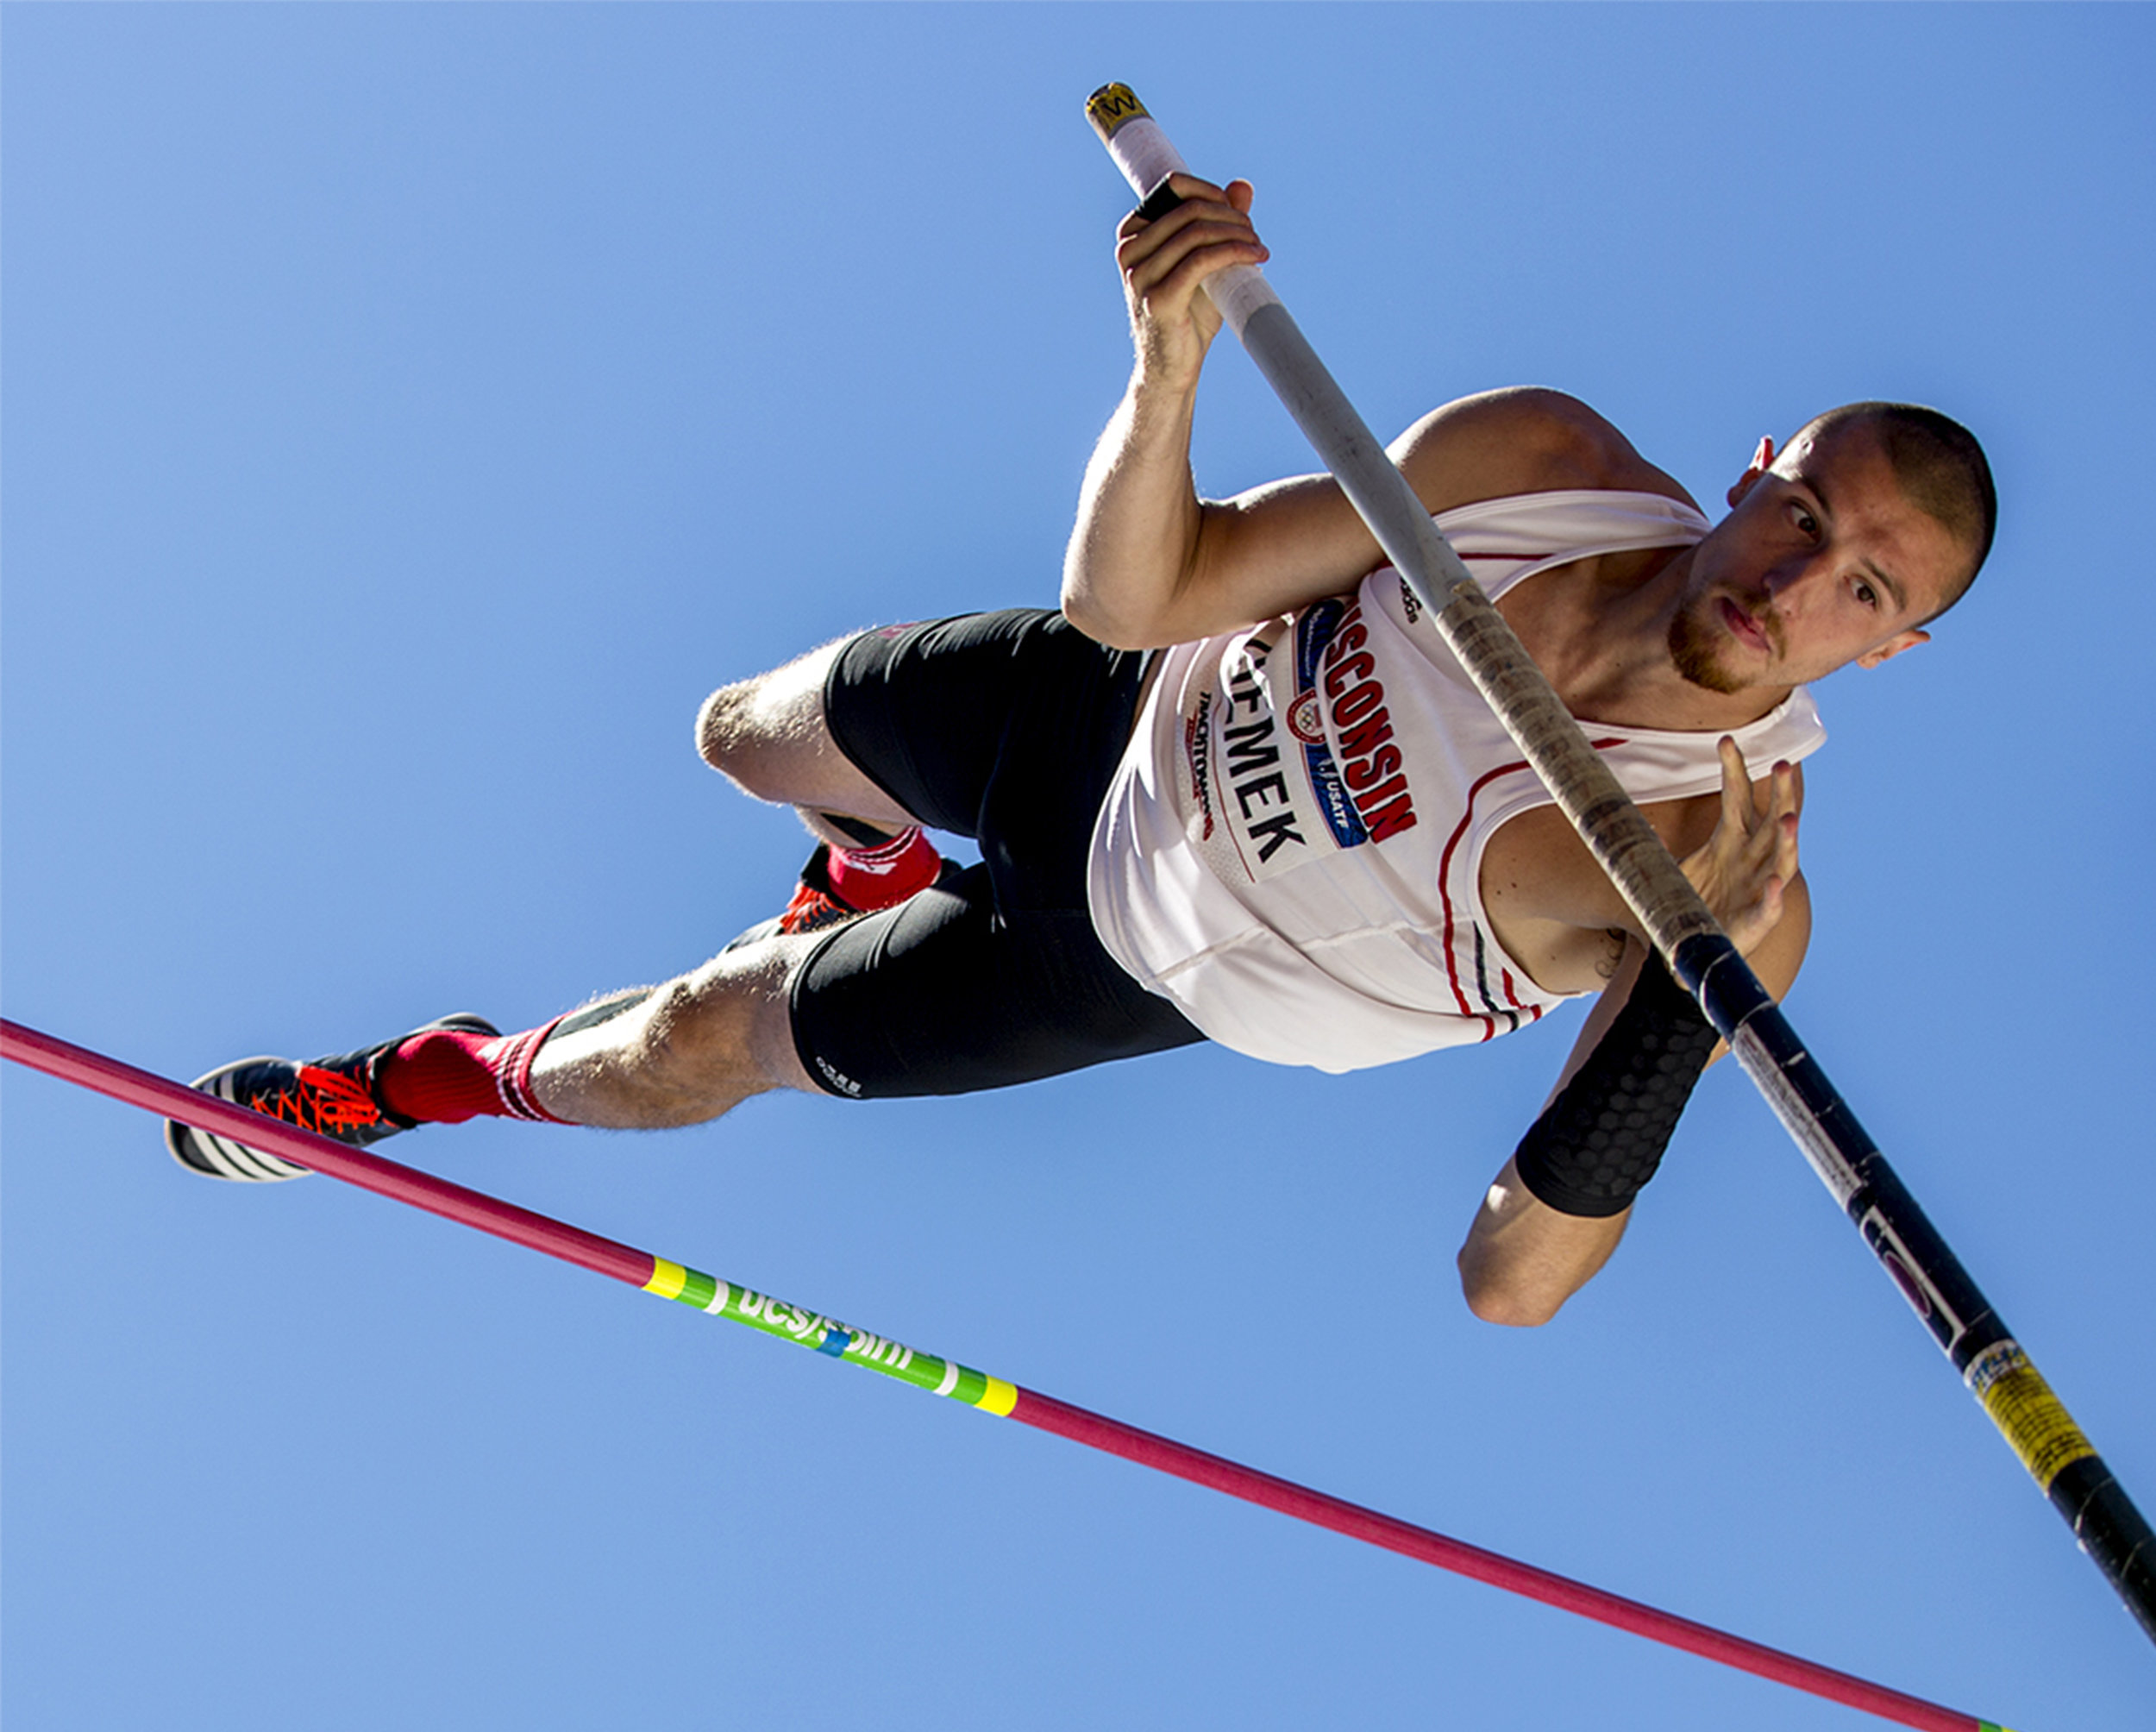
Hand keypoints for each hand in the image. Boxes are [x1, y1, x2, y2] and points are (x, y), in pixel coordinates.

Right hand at [1114, 173, 1267, 390]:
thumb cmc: (1188, 315)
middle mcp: (1129, 251)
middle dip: (1230, 216)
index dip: (1212, 192)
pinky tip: (1256, 258)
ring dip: (1237, 234)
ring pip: (1197, 232)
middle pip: (1190, 209)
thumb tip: (1242, 187)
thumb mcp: (1205, 261)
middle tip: (1254, 234)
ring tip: (1257, 248)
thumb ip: (1220, 223)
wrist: (1172, 367)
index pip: (1174, 186)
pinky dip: (1235, 253)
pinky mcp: (1158, 298)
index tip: (1239, 213)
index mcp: (1132, 234)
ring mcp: (1139, 275)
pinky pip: (1202, 260)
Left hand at [1680, 737, 1799, 957]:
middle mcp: (1752, 858)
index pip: (1736, 798)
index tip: (1726, 740)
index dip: (1733, 770)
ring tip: (1788, 820)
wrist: (1692, 947)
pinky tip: (1774, 884)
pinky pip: (1768, 908)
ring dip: (1787, 841)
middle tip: (1782, 765)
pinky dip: (1772, 897)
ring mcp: (1759, 887)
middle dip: (1779, 795)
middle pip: (1770, 821)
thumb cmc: (1692, 902)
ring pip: (1781, 860)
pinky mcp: (1757, 920)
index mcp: (1730, 840)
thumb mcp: (1673, 868)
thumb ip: (1659, 846)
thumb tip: (1643, 824)